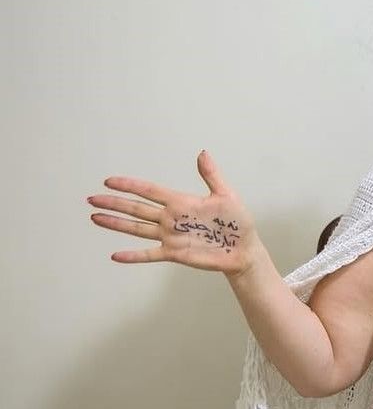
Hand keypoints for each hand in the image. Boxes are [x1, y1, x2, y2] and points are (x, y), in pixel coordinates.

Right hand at [88, 150, 260, 275]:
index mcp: (181, 202)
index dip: (130, 185)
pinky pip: (150, 254)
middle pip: (136, 208)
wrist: (244, 249)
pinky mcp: (175, 253)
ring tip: (95, 218)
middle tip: (92, 199)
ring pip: (137, 229)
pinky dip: (133, 255)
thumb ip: (211, 175)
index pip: (149, 190)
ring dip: (116, 224)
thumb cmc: (237, 222)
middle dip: (114, 203)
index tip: (109, 180)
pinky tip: (115, 255)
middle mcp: (171, 218)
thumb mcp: (226, 195)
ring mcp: (171, 236)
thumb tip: (202, 153)